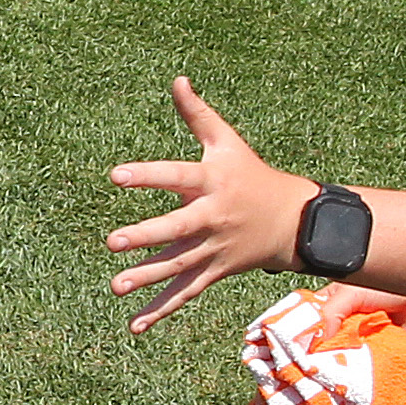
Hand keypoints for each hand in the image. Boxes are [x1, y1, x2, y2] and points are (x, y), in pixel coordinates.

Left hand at [104, 74, 311, 331]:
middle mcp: (212, 217)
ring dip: (148, 279)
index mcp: (212, 182)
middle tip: (112, 242)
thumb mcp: (227, 142)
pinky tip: (134, 325)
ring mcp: (214, 249)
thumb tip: (176, 80)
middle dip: (146, 236)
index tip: (115, 175)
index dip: (147, 175)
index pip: (176, 176)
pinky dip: (162, 310)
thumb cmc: (250, 174)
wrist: (293, 220)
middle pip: (177, 229)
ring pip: (179, 266)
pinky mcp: (214, 272)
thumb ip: (197, 115)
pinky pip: (186, 294)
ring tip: (116, 286)